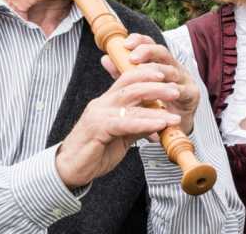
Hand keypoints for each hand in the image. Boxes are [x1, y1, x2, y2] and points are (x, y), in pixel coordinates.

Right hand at [55, 53, 186, 187]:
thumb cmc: (94, 153)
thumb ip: (137, 125)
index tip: (165, 76)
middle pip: (131, 85)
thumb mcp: (121, 136)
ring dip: (155, 106)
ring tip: (173, 114)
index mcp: (106, 102)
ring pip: (130, 102)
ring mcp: (98, 114)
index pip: (127, 80)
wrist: (70, 169)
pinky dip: (145, 123)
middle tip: (175, 90)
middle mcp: (101, 104)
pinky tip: (159, 125)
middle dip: (156, 86)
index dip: (146, 75)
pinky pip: (125, 122)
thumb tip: (157, 121)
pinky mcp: (97, 128)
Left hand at [100, 33, 199, 135]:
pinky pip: (182, 90)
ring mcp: (185, 79)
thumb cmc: (154, 105)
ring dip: (158, 71)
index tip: (126, 44)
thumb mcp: (137, 87)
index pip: (151, 44)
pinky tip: (162, 90)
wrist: (173, 128)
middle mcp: (174, 67)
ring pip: (172, 70)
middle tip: (132, 59)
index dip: (139, 41)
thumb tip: (105, 58)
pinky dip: (172, 90)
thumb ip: (123, 73)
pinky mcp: (192, 95)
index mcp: (161, 63)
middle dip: (147, 52)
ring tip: (144, 74)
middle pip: (162, 52)